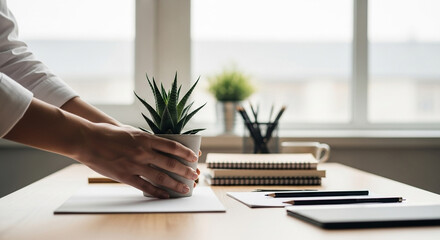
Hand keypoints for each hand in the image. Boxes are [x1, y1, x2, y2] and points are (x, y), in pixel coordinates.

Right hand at [76, 123, 198, 198]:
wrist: (87, 139)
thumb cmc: (108, 133)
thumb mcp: (130, 130)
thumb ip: (145, 138)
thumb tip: (159, 144)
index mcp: (146, 138)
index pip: (173, 146)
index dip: (186, 152)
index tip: (195, 157)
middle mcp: (143, 152)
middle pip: (171, 163)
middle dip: (186, 171)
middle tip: (195, 175)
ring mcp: (135, 165)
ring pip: (161, 177)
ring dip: (176, 184)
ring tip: (186, 189)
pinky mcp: (125, 176)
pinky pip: (145, 187)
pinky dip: (157, 192)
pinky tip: (166, 195)